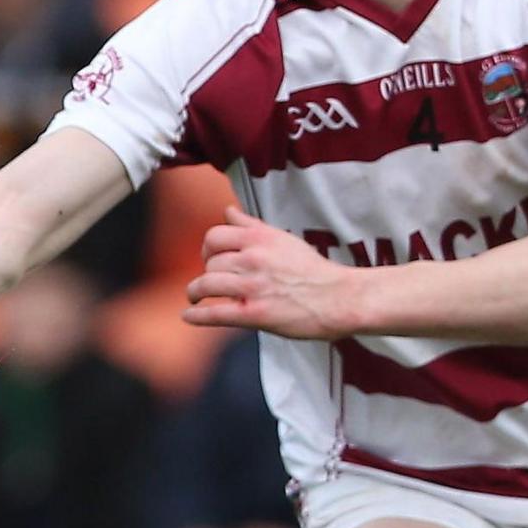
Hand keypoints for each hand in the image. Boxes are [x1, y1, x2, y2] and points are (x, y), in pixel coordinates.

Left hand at [183, 207, 363, 339]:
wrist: (339, 298)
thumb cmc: (312, 270)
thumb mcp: (282, 239)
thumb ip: (251, 226)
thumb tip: (227, 211)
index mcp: (260, 239)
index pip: (214, 236)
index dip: (207, 249)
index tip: (210, 259)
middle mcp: (253, 259)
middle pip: (210, 263)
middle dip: (206, 273)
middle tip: (209, 282)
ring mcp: (253, 287)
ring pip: (206, 285)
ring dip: (195, 293)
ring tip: (195, 298)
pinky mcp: (255, 314)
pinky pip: (215, 313)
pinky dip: (197, 316)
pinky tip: (188, 316)